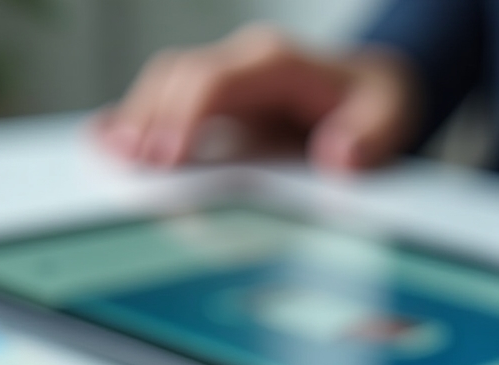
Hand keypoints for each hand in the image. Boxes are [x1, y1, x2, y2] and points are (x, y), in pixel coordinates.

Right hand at [94, 24, 418, 171]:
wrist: (375, 90)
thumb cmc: (379, 105)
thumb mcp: (392, 119)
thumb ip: (371, 137)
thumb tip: (338, 158)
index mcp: (279, 64)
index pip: (218, 81)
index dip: (187, 115)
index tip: (166, 154)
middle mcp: (245, 64)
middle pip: (179, 78)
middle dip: (148, 120)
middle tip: (126, 166)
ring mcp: (227, 81)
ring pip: (165, 86)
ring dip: (135, 120)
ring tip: (106, 158)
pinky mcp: (218, 102)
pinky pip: (170, 101)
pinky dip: (140, 120)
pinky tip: (109, 141)